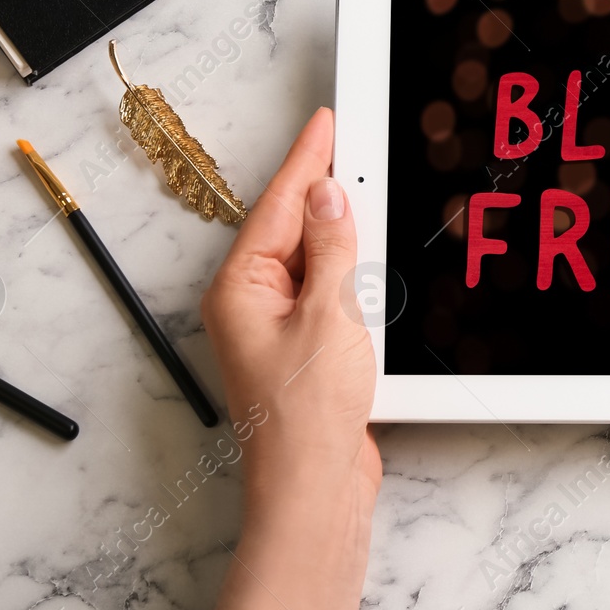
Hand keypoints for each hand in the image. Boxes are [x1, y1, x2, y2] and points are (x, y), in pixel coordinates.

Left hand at [202, 107, 378, 609]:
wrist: (316, 488)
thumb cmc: (308, 417)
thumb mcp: (328, 316)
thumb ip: (331, 249)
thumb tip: (330, 195)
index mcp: (241, 288)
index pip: (279, 206)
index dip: (307, 160)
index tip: (327, 122)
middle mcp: (251, 304)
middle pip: (291, 227)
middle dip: (323, 186)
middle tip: (351, 140)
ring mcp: (276, 327)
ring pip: (310, 257)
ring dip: (340, 227)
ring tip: (367, 186)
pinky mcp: (303, 348)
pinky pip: (324, 288)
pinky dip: (347, 266)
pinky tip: (368, 253)